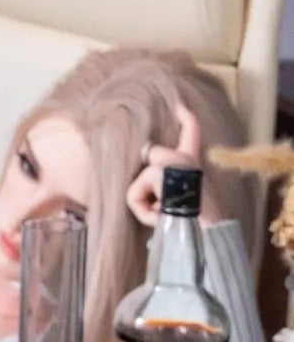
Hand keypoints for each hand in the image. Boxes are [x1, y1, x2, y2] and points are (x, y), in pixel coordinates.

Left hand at [127, 101, 205, 227]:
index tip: (179, 103)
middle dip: (146, 182)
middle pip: (151, 154)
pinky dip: (143, 212)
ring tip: (166, 215)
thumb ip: (169, 186)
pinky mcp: (159, 171)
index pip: (191, 132)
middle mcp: (185, 157)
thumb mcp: (185, 201)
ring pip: (139, 182)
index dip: (185, 117)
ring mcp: (172, 161)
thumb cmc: (198, 226)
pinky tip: (161, 217)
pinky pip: (134, 196)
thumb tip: (150, 188)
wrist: (207, 237)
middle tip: (163, 207)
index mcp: (195, 162)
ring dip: (146, 204)